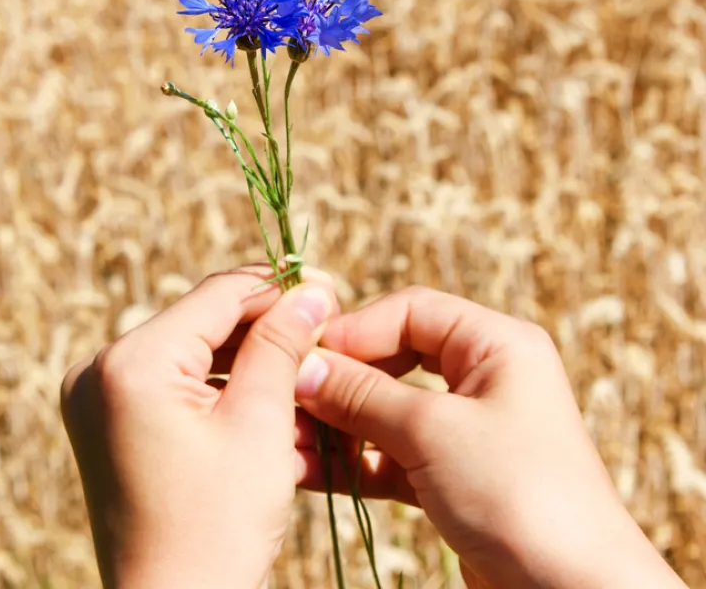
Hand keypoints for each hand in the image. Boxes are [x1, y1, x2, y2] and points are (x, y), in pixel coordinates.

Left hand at [61, 267, 336, 588]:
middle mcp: (98, 369)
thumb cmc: (219, 530)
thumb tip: (310, 287)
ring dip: (248, 361)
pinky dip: (219, 389)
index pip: (217, 296)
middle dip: (265, 329)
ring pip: (191, 353)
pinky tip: (269, 400)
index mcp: (129, 363)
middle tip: (324, 332)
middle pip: (202, 323)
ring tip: (305, 372)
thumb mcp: (260, 424)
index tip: (328, 291)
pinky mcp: (105, 420)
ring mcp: (95, 396)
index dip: (278, 290)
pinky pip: (171, 383)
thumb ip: (281, 344)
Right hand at [294, 286, 686, 588]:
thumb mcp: (431, 431)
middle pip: (394, 359)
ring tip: (288, 438)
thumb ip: (362, 395)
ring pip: (389, 411)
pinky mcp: (456, 479)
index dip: (355, 329)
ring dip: (339, 424)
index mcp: (496, 344)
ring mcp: (470, 431)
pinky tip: (311, 471)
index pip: (410, 311)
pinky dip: (356, 463)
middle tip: (290, 396)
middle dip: (341, 379)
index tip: (304, 354)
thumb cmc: (519, 495)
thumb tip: (302, 368)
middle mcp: (485, 379)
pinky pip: (394, 456)